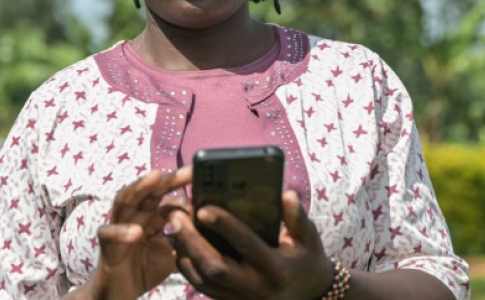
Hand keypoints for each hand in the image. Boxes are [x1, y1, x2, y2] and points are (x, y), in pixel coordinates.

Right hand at [81, 168, 190, 299]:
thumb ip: (186, 236)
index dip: (182, 188)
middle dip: (167, 179)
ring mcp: (118, 227)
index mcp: (150, 215)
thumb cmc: (145, 269)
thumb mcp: (172, 252)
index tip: (202, 180)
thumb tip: (207, 221)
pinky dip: (121, 231)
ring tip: (156, 177)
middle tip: (187, 171)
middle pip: (148, 191)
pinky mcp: (106, 245)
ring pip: (124, 200)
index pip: (166, 195)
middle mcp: (134, 216)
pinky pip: (109, 234)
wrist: (120, 294)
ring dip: (140, 187)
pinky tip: (137, 231)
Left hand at [167, 189, 333, 299]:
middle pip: (215, 266)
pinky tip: (179, 247)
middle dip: (192, 240)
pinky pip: (204, 288)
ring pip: (204, 280)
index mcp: (276, 268)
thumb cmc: (307, 260)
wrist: (310, 295)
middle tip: (177, 215)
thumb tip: (286, 194)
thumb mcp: (309, 238)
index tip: (203, 208)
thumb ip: (297, 217)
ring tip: (174, 227)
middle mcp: (257, 286)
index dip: (223, 225)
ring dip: (185, 254)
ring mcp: (243, 298)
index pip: (245, 244)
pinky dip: (188, 269)